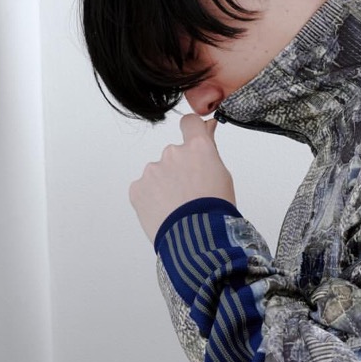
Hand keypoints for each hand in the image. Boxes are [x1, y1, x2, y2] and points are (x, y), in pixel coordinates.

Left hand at [129, 113, 236, 243]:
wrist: (195, 238)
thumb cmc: (215, 210)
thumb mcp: (223, 175)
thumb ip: (209, 150)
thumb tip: (207, 128)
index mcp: (197, 147)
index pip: (190, 123)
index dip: (192, 131)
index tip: (193, 141)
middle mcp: (172, 152)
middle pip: (174, 154)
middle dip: (180, 169)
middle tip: (190, 193)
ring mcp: (152, 170)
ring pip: (158, 173)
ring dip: (165, 185)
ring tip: (178, 208)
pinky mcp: (137, 188)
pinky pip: (144, 189)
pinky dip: (152, 198)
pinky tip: (164, 212)